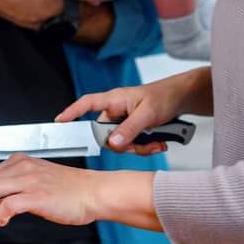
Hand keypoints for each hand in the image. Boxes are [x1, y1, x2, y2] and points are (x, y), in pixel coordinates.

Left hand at [0, 154, 101, 227]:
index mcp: (20, 162)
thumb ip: (7, 198)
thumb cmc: (68, 193)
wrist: (94, 192)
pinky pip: (11, 203)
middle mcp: (22, 167)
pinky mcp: (39, 195)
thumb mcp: (33, 191)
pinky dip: (1, 213)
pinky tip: (1, 222)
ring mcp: (30, 180)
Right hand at [56, 75, 192, 154]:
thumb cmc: (165, 96)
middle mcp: (117, 111)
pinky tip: (160, 142)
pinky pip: (133, 145)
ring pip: (122, 144)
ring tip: (157, 142)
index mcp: (115, 100)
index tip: (60, 121)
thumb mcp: (148, 114)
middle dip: (125, 145)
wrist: (183, 98)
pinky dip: (147, 147)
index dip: (71, 112)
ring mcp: (126, 121)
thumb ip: (129, 129)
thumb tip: (112, 143)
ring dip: (140, 147)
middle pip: (106, 135)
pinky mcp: (135, 129)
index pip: (87, 104)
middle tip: (142, 144)